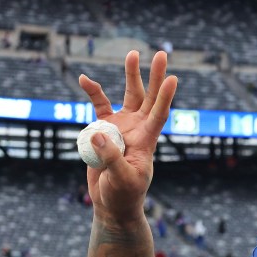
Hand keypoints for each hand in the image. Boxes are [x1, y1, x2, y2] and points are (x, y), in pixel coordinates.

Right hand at [78, 50, 177, 227]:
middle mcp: (137, 129)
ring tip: (133, 53)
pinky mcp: (105, 129)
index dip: (166, 98)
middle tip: (162, 54)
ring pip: (128, 96)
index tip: (173, 78)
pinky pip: (99, 107)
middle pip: (148, 98)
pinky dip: (92, 92)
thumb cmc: (123, 195)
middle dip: (154, 76)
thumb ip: (111, 158)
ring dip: (131, 76)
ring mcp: (122, 127)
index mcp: (146, 141)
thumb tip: (98, 132)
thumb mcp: (120, 180)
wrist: (112, 203)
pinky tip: (83, 78)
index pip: (159, 115)